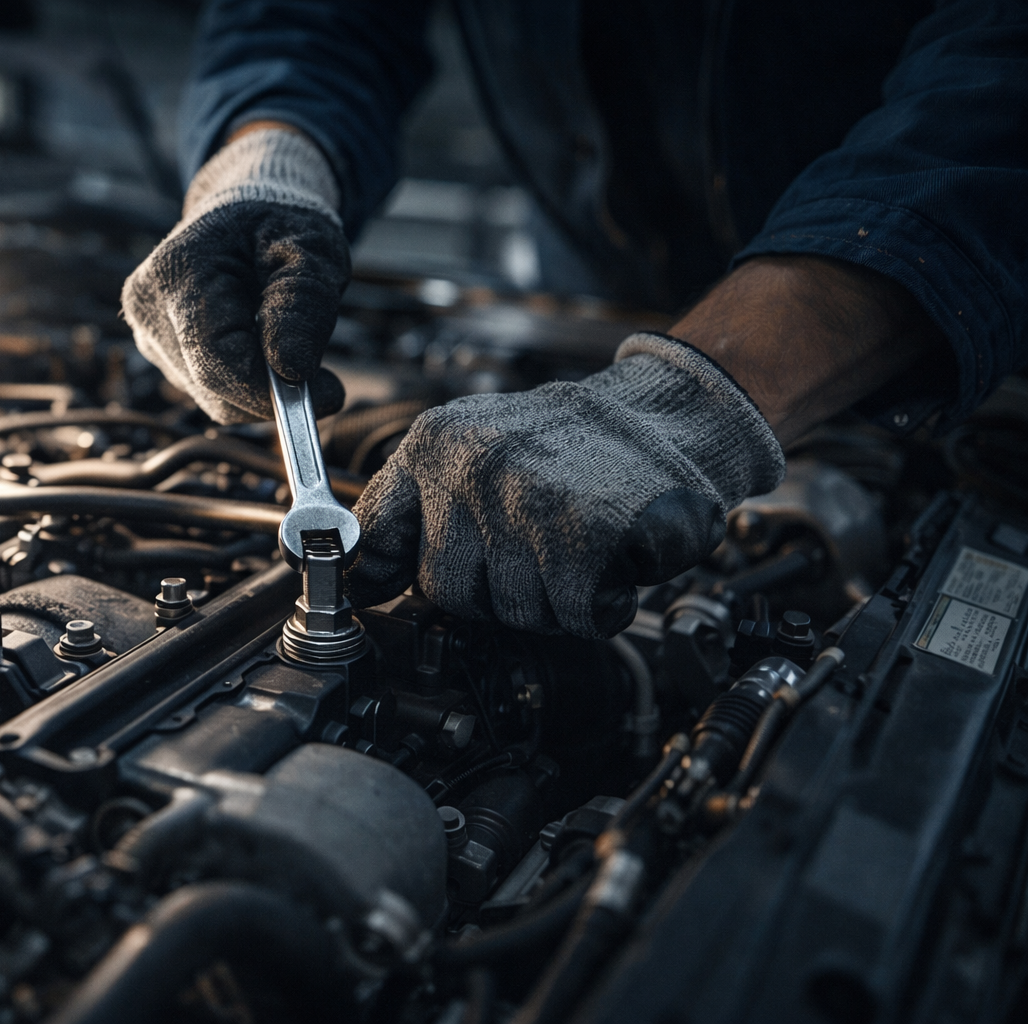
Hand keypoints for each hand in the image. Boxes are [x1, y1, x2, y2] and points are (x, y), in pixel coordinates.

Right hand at [121, 128, 349, 423]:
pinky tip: (261, 344)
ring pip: (213, 398)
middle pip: (214, 387)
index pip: (217, 360)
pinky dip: (246, 384)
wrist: (244, 212)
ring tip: (285, 338)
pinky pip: (209, 392)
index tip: (331, 393)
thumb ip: (303, 305)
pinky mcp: (158, 351)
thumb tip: (292, 370)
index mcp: (178, 270)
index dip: (271, 391)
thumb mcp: (311, 249)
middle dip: (274, 391)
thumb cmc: (280, 226)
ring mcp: (147, 332)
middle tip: (326, 377)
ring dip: (262, 388)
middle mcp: (147, 306)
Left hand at [346, 334, 784, 637]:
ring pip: (513, 612)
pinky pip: (574, 616)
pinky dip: (601, 605)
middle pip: (448, 592)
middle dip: (493, 588)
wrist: (669, 414)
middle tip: (535, 546)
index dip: (379, 574)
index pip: (377, 536)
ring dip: (552, 598)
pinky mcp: (585, 539)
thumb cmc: (569, 442)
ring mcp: (528, 503)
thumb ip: (410, 508)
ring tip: (575, 544)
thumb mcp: (471, 449)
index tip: (371, 595)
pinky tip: (609, 561)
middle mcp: (474, 470)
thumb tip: (361, 578)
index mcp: (436, 445)